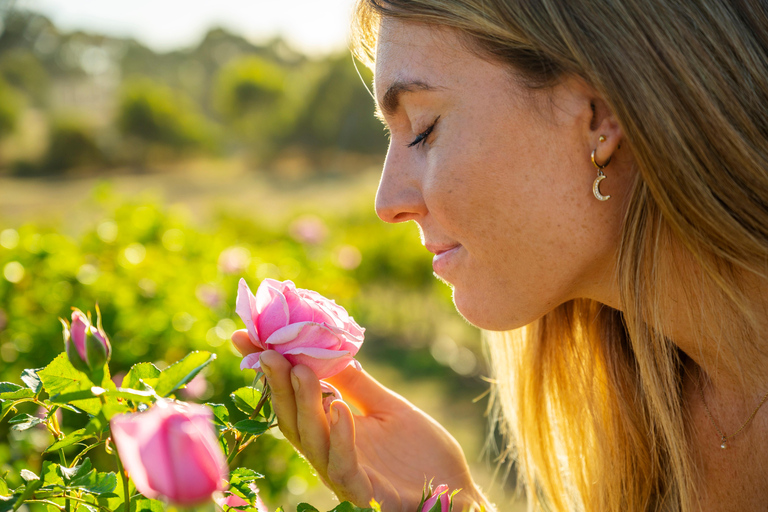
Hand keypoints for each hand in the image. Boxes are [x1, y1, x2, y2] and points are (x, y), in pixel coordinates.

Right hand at [231, 330, 490, 511]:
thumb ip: (356, 385)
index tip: (249, 339)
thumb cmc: (422, 453)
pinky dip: (340, 436)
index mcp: (333, 431)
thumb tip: (327, 348)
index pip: (294, 399)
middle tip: (270, 351)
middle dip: (279, 385)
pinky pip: (343, 465)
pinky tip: (340, 409)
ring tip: (301, 370)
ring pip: (313, 440)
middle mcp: (331, 453)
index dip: (273, 372)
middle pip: (294, 419)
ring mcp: (345, 474)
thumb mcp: (388, 408)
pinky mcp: (364, 493)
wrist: (458, 492)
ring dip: (305, 404)